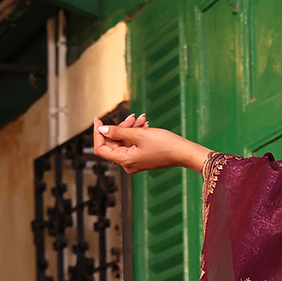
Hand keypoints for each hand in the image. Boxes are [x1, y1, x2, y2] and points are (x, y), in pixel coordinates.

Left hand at [92, 113, 209, 173]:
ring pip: (124, 141)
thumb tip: (101, 129)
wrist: (183, 152)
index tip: (98, 120)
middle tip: (132, 116)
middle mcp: (128, 164)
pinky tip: (144, 125)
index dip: (97, 134)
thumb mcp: (138, 134)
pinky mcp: (142, 158)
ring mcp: (135, 162)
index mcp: (125, 160)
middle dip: (120, 127)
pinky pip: (132, 144)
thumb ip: (117, 131)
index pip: (101, 149)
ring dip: (130, 128)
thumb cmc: (164, 144)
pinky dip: (136, 133)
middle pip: (114, 143)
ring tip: (141, 119)